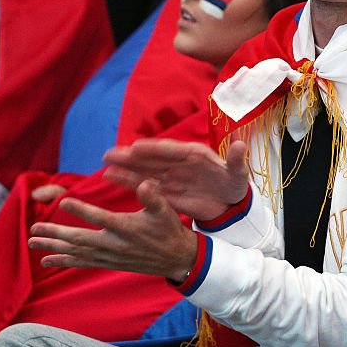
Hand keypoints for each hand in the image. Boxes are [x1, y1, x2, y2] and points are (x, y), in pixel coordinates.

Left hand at [28, 179, 196, 282]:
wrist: (174, 257)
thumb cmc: (168, 229)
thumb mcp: (166, 210)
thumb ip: (153, 197)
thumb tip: (145, 183)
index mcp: (127, 228)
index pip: (100, 218)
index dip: (81, 210)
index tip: (64, 201)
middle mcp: (114, 245)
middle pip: (79, 240)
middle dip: (55, 235)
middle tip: (33, 229)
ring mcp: (109, 256)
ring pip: (76, 252)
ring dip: (53, 248)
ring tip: (31, 243)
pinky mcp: (107, 262)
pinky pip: (82, 262)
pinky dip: (63, 261)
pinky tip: (46, 260)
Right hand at [103, 138, 248, 220]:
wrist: (230, 201)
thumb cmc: (234, 182)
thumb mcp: (238, 173)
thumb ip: (236, 160)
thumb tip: (240, 145)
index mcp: (195, 154)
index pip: (172, 150)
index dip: (154, 149)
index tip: (136, 148)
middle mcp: (178, 163)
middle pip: (152, 159)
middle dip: (132, 157)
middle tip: (110, 154)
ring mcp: (170, 176)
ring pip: (144, 171)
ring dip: (126, 168)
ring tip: (106, 165)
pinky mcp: (165, 191)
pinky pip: (145, 185)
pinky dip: (129, 182)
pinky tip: (111, 178)